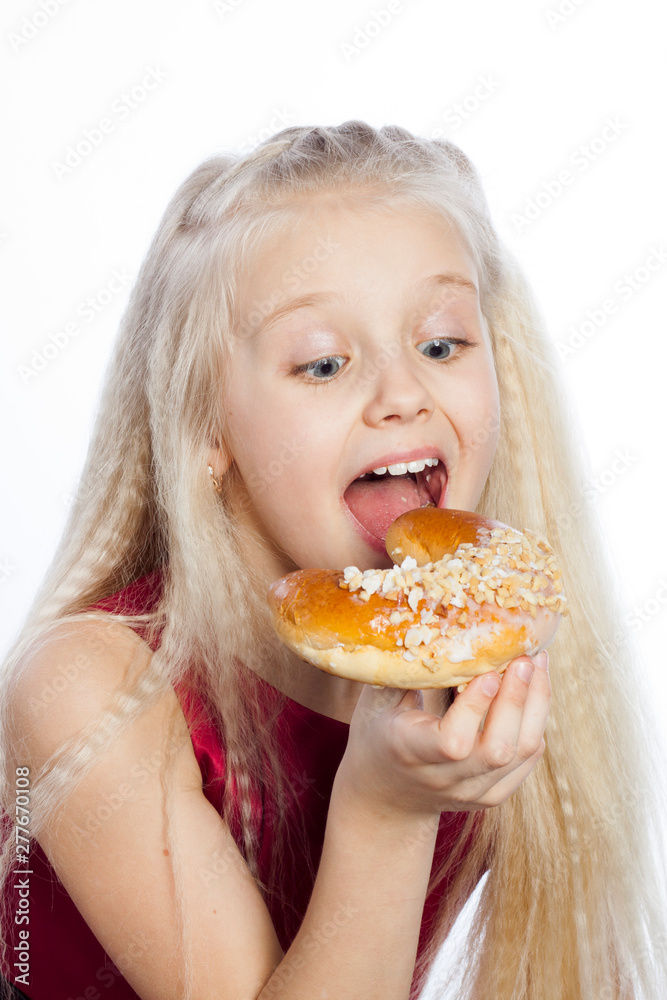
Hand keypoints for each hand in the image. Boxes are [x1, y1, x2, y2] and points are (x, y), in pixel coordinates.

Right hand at [336, 652, 549, 817]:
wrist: (386, 794)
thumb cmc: (378, 735)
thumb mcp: (375, 702)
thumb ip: (401, 670)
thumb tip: (425, 622)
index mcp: (411, 753)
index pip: (453, 742)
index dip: (476, 707)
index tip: (490, 671)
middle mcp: (447, 779)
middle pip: (498, 748)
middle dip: (517, 698)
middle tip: (524, 657)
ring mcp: (474, 791)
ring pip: (522, 752)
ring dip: (536, 704)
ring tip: (537, 665)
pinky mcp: (495, 794)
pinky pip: (528, 758)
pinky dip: (536, 720)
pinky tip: (534, 689)